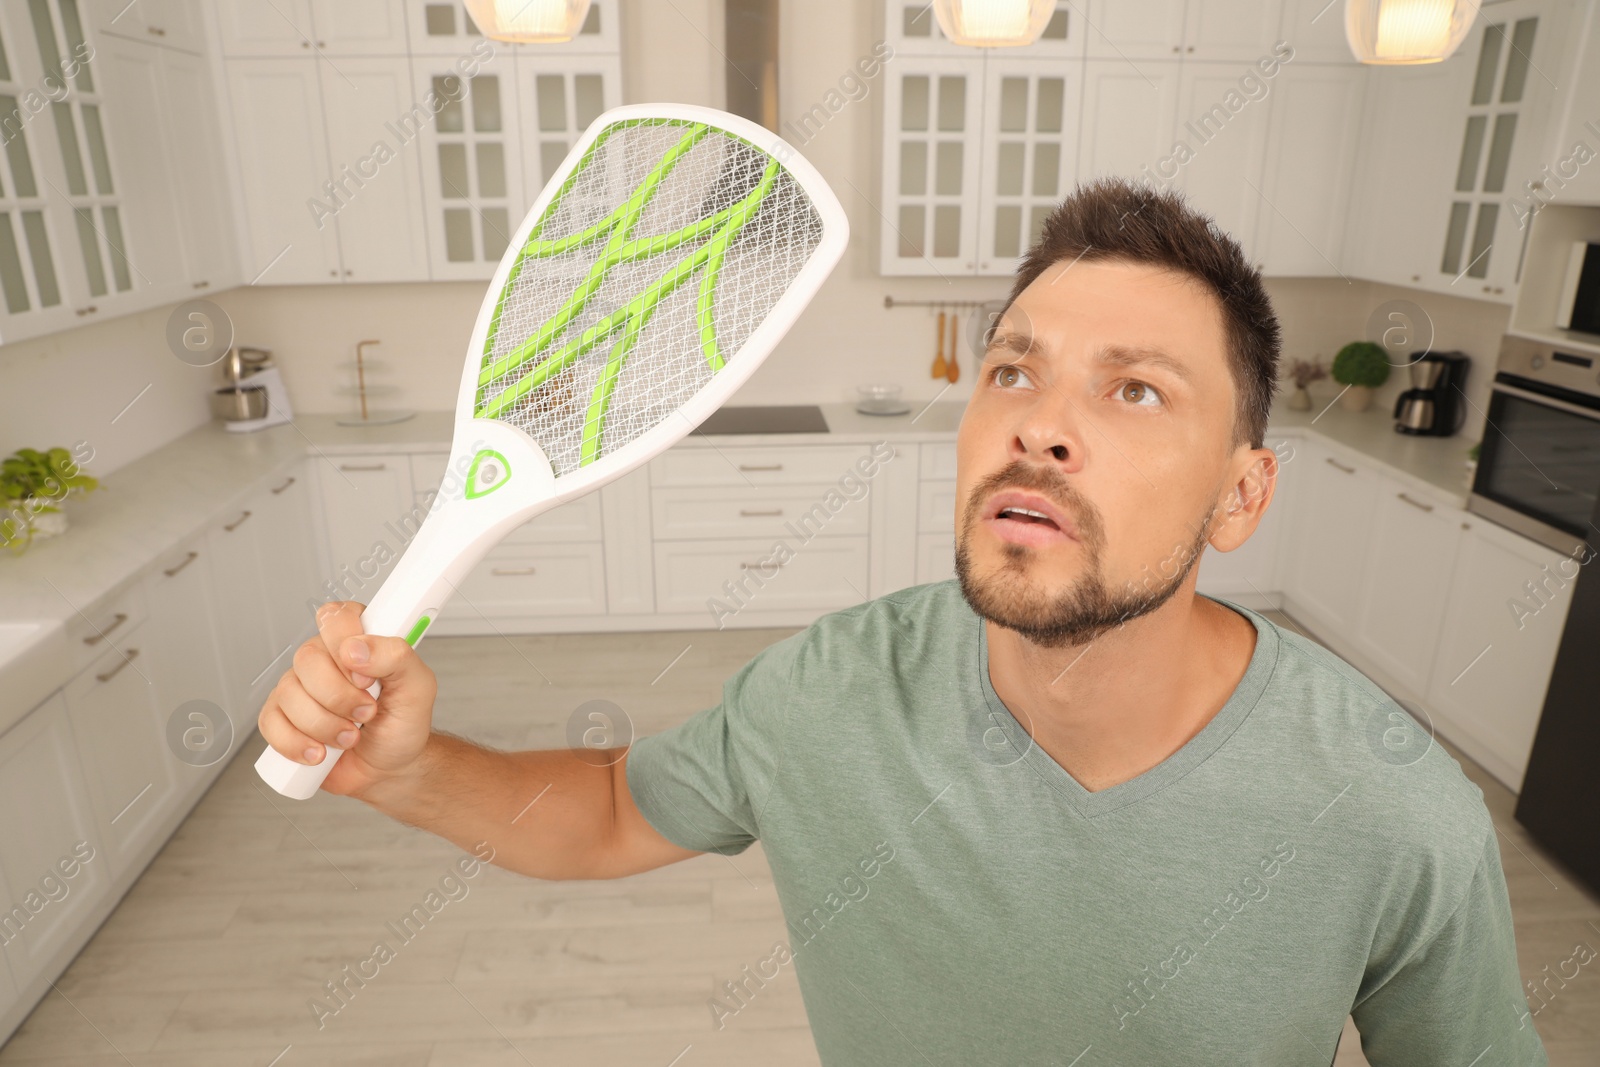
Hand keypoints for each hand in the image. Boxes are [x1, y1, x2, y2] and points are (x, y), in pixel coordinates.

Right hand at [257, 601, 437, 797]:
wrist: (388, 770)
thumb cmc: (402, 724)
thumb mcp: (418, 688)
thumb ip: (397, 657)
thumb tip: (357, 648)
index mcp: (357, 639)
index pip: (336, 617)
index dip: (346, 646)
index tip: (367, 678)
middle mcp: (323, 658)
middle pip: (307, 657)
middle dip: (339, 696)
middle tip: (366, 713)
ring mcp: (297, 687)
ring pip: (288, 693)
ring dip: (324, 725)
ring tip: (350, 736)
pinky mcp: (280, 718)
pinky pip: (270, 723)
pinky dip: (297, 743)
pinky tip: (321, 751)